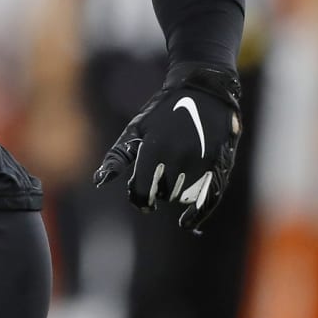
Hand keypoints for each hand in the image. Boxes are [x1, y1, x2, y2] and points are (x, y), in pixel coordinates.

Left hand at [94, 62, 241, 231]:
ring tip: (172, 176)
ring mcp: (201, 163)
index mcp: (154, 149)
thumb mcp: (135, 130)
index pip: (143, 190)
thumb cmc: (161, 113)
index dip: (139, 197)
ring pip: (183, 197)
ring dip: (176, 194)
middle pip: (163, 194)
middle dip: (157, 190)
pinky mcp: (219, 167)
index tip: (139, 197)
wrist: (202, 93)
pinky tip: (187, 223)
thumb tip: (98, 181)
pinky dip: (198, 215)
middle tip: (156, 177)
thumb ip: (117, 157)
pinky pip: (209, 200)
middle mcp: (178, 158)